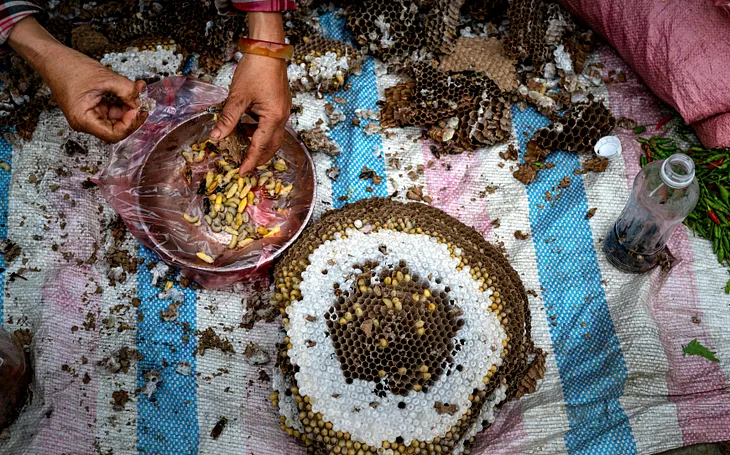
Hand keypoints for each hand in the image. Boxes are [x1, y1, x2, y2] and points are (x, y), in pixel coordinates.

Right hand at [44, 50, 147, 142]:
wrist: (52, 57)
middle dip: (131, 115)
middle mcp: (85, 122)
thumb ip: (125, 90)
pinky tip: (130, 90)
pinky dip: (122, 101)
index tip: (138, 109)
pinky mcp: (92, 107)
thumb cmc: (68, 67)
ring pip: (116, 119)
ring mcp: (89, 115)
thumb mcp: (103, 77)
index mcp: (83, 120)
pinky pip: (112, 110)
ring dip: (129, 106)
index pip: (114, 134)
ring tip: (137, 91)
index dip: (130, 124)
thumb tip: (140, 100)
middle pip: (117, 128)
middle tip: (143, 102)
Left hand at [211, 12, 291, 175]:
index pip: (260, 147)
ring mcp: (284, 111)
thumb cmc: (254, 70)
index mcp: (273, 118)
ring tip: (243, 146)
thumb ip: (228, 119)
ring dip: (259, 144)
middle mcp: (282, 118)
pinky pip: (273, 126)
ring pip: (273, 137)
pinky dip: (261, 132)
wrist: (268, 50)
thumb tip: (216, 137)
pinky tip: (248, 128)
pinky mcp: (281, 105)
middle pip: (272, 146)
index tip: (242, 172)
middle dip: (259, 158)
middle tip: (245, 165)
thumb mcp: (238, 96)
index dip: (250, 161)